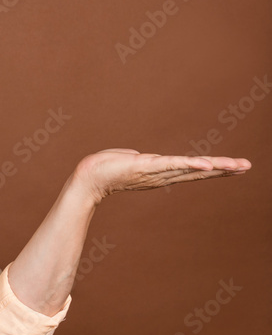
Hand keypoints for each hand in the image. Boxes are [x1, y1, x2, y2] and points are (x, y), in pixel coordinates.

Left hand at [74, 148, 251, 204]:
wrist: (88, 177)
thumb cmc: (105, 168)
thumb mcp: (129, 162)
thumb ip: (140, 161)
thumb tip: (142, 158)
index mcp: (161, 172)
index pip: (192, 169)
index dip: (214, 168)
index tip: (235, 166)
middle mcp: (163, 174)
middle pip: (199, 171)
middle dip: (223, 169)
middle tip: (247, 166)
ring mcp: (157, 171)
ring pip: (191, 168)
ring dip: (215, 167)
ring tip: (237, 166)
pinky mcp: (147, 166)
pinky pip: (173, 165)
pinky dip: (190, 165)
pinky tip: (208, 166)